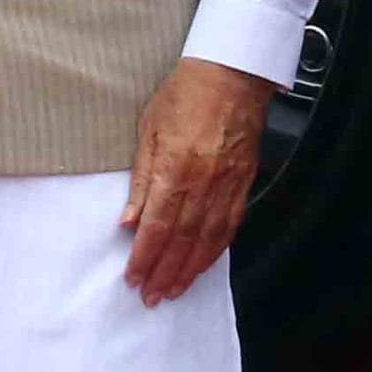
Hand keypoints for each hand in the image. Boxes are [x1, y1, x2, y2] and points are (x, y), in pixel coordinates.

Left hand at [121, 59, 275, 307]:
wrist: (231, 75)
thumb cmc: (185, 95)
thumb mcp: (147, 130)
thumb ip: (140, 180)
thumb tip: (128, 220)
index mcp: (175, 168)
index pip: (156, 226)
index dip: (144, 257)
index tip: (134, 277)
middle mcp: (203, 182)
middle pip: (182, 240)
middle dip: (164, 272)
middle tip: (151, 296)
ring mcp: (227, 185)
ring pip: (208, 239)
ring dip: (189, 269)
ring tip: (175, 290)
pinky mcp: (243, 183)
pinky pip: (229, 226)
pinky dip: (215, 250)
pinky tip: (204, 264)